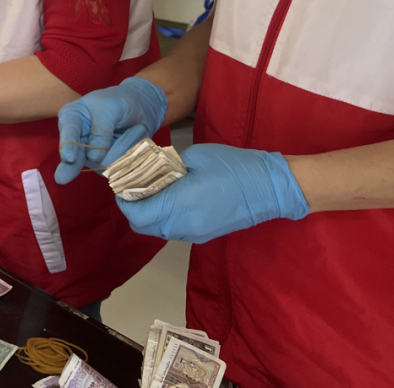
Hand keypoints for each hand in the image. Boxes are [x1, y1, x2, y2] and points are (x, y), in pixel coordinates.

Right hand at [55, 77, 167, 184]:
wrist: (140, 109)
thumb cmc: (119, 102)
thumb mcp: (110, 107)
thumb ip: (101, 129)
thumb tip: (93, 156)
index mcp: (71, 118)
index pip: (68, 133)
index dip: (68, 146)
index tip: (69, 157)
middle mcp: (76, 140)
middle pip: (73, 158)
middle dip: (71, 167)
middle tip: (62, 178)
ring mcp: (89, 155)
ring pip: (100, 164)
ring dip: (120, 152)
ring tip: (135, 130)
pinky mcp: (104, 165)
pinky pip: (115, 168)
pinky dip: (128, 157)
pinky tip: (133, 142)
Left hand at [118, 144, 309, 243]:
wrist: (270, 188)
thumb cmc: (233, 166)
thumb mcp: (194, 157)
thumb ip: (167, 168)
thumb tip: (151, 174)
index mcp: (180, 204)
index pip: (137, 213)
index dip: (124, 200)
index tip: (123, 183)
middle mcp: (184, 225)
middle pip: (143, 226)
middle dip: (133, 208)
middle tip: (135, 186)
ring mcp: (195, 234)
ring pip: (157, 230)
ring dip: (149, 214)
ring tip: (153, 190)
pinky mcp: (204, 235)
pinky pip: (173, 231)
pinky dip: (164, 218)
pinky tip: (171, 199)